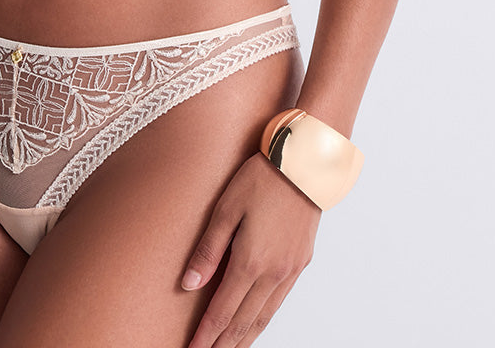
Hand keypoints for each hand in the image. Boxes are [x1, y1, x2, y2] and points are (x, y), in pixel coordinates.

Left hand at [180, 151, 320, 347]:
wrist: (305, 165)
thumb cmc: (261, 178)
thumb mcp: (226, 207)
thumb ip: (208, 249)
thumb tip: (188, 284)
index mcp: (251, 262)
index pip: (223, 311)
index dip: (206, 335)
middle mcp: (273, 274)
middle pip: (244, 322)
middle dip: (223, 344)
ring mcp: (290, 271)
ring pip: (264, 318)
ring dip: (244, 338)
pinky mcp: (301, 263)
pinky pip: (278, 302)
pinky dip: (263, 320)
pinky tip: (254, 324)